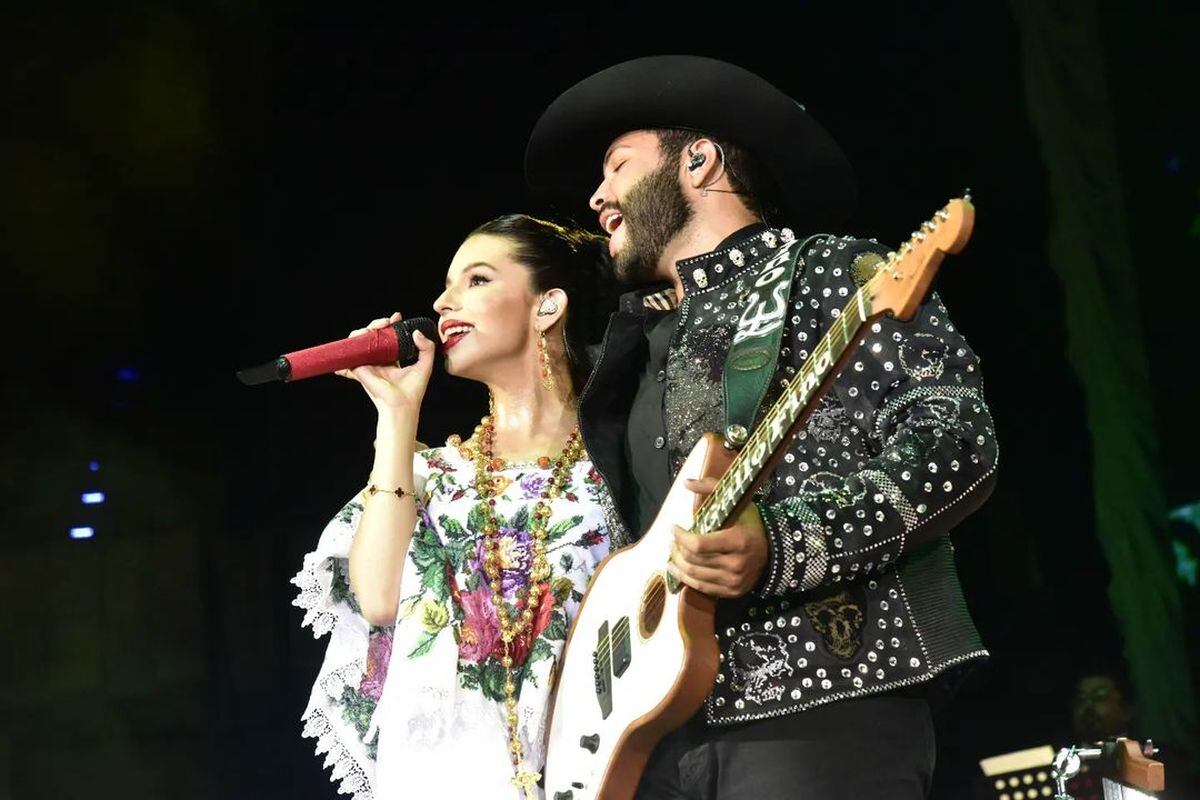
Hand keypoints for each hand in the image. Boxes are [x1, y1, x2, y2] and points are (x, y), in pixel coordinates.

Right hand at [335, 312, 435, 413]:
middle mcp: (378, 359)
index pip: (388, 337)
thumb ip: (427, 347)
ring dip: (362, 331)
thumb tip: (417, 332)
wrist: (402, 404)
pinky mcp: (359, 369)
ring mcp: (367, 363)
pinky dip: (344, 353)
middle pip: (372, 335)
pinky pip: (347, 359)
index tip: (397, 317)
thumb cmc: (413, 389)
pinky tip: (351, 344)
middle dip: (377, 323)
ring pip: (359, 341)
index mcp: (391, 358)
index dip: (390, 324)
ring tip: (373, 329)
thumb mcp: (425, 365)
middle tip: (387, 322)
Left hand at [668, 477, 768, 597]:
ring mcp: (734, 581)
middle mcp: (736, 564)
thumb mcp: (737, 502)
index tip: (673, 528)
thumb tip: (686, 482)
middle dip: (677, 550)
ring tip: (672, 554)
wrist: (774, 551)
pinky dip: (686, 579)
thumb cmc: (751, 524)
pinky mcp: (732, 592)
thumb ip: (711, 488)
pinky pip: (702, 588)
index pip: (698, 544)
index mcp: (737, 541)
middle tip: (672, 541)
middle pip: (694, 561)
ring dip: (678, 565)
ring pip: (694, 576)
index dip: (680, 537)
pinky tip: (678, 569)